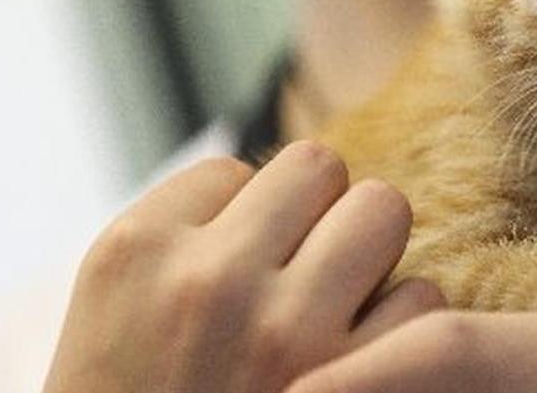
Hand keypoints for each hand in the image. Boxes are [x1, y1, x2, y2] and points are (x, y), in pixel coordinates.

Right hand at [42, 142, 443, 392]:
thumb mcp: (117, 310)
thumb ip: (186, 238)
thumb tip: (290, 186)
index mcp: (137, 250)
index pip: (235, 170)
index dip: (242, 222)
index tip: (233, 272)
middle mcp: (208, 280)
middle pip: (318, 166)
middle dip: (317, 212)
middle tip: (301, 269)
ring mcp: (284, 332)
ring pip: (381, 210)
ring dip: (368, 250)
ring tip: (336, 300)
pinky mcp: (353, 385)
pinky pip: (419, 296)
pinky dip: (400, 321)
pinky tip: (362, 355)